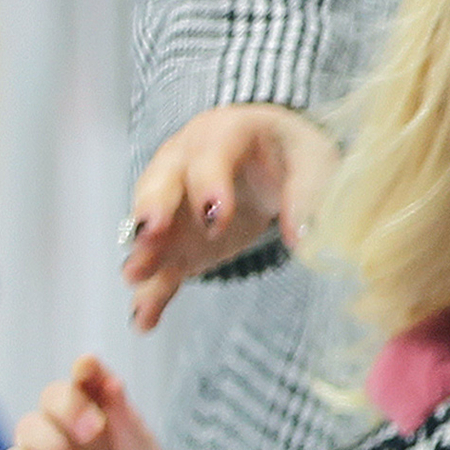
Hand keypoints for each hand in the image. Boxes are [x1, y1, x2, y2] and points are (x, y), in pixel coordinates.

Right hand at [0, 354, 181, 449]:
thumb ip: (126, 422)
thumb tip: (107, 378)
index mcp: (103, 422)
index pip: (84, 383)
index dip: (84, 371)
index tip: (88, 368)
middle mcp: (70, 439)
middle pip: (50, 399)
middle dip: (69, 405)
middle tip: (95, 431)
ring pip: (27, 428)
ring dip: (53, 443)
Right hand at [120, 106, 336, 329]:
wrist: (273, 161)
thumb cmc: (291, 153)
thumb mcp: (313, 161)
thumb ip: (308, 195)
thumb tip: (303, 238)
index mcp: (225, 132)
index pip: (212, 153)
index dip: (210, 184)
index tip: (216, 219)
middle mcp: (185, 162)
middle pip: (161, 180)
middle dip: (153, 207)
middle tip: (150, 233)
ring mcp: (173, 203)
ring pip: (150, 227)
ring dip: (143, 253)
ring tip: (137, 278)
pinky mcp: (174, 243)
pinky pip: (159, 266)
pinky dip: (151, 290)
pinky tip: (146, 317)